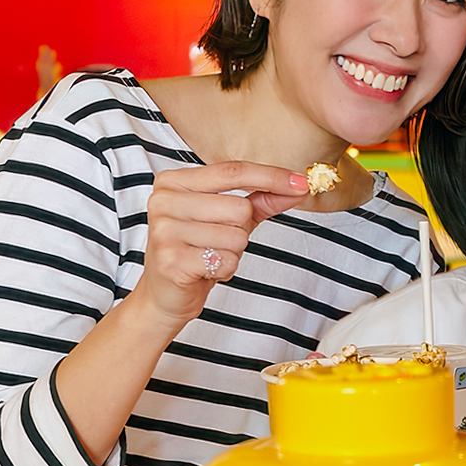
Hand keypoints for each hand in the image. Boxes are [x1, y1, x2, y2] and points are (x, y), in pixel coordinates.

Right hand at [134, 162, 309, 329]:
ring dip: (233, 251)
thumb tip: (298, 186)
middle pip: (239, 207)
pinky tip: (205, 270)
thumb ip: (262, 199)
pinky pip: (226, 260)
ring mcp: (164, 231)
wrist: (165, 293)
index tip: (302, 182)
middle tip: (219, 240)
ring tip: (210, 255)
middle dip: (242, 229)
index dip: (271, 177)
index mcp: (174, 181)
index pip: (233, 171)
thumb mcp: (229, 218)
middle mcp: (163, 201)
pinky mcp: (171, 260)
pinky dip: (225, 268)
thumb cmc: (198, 248)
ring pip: (236, 235)